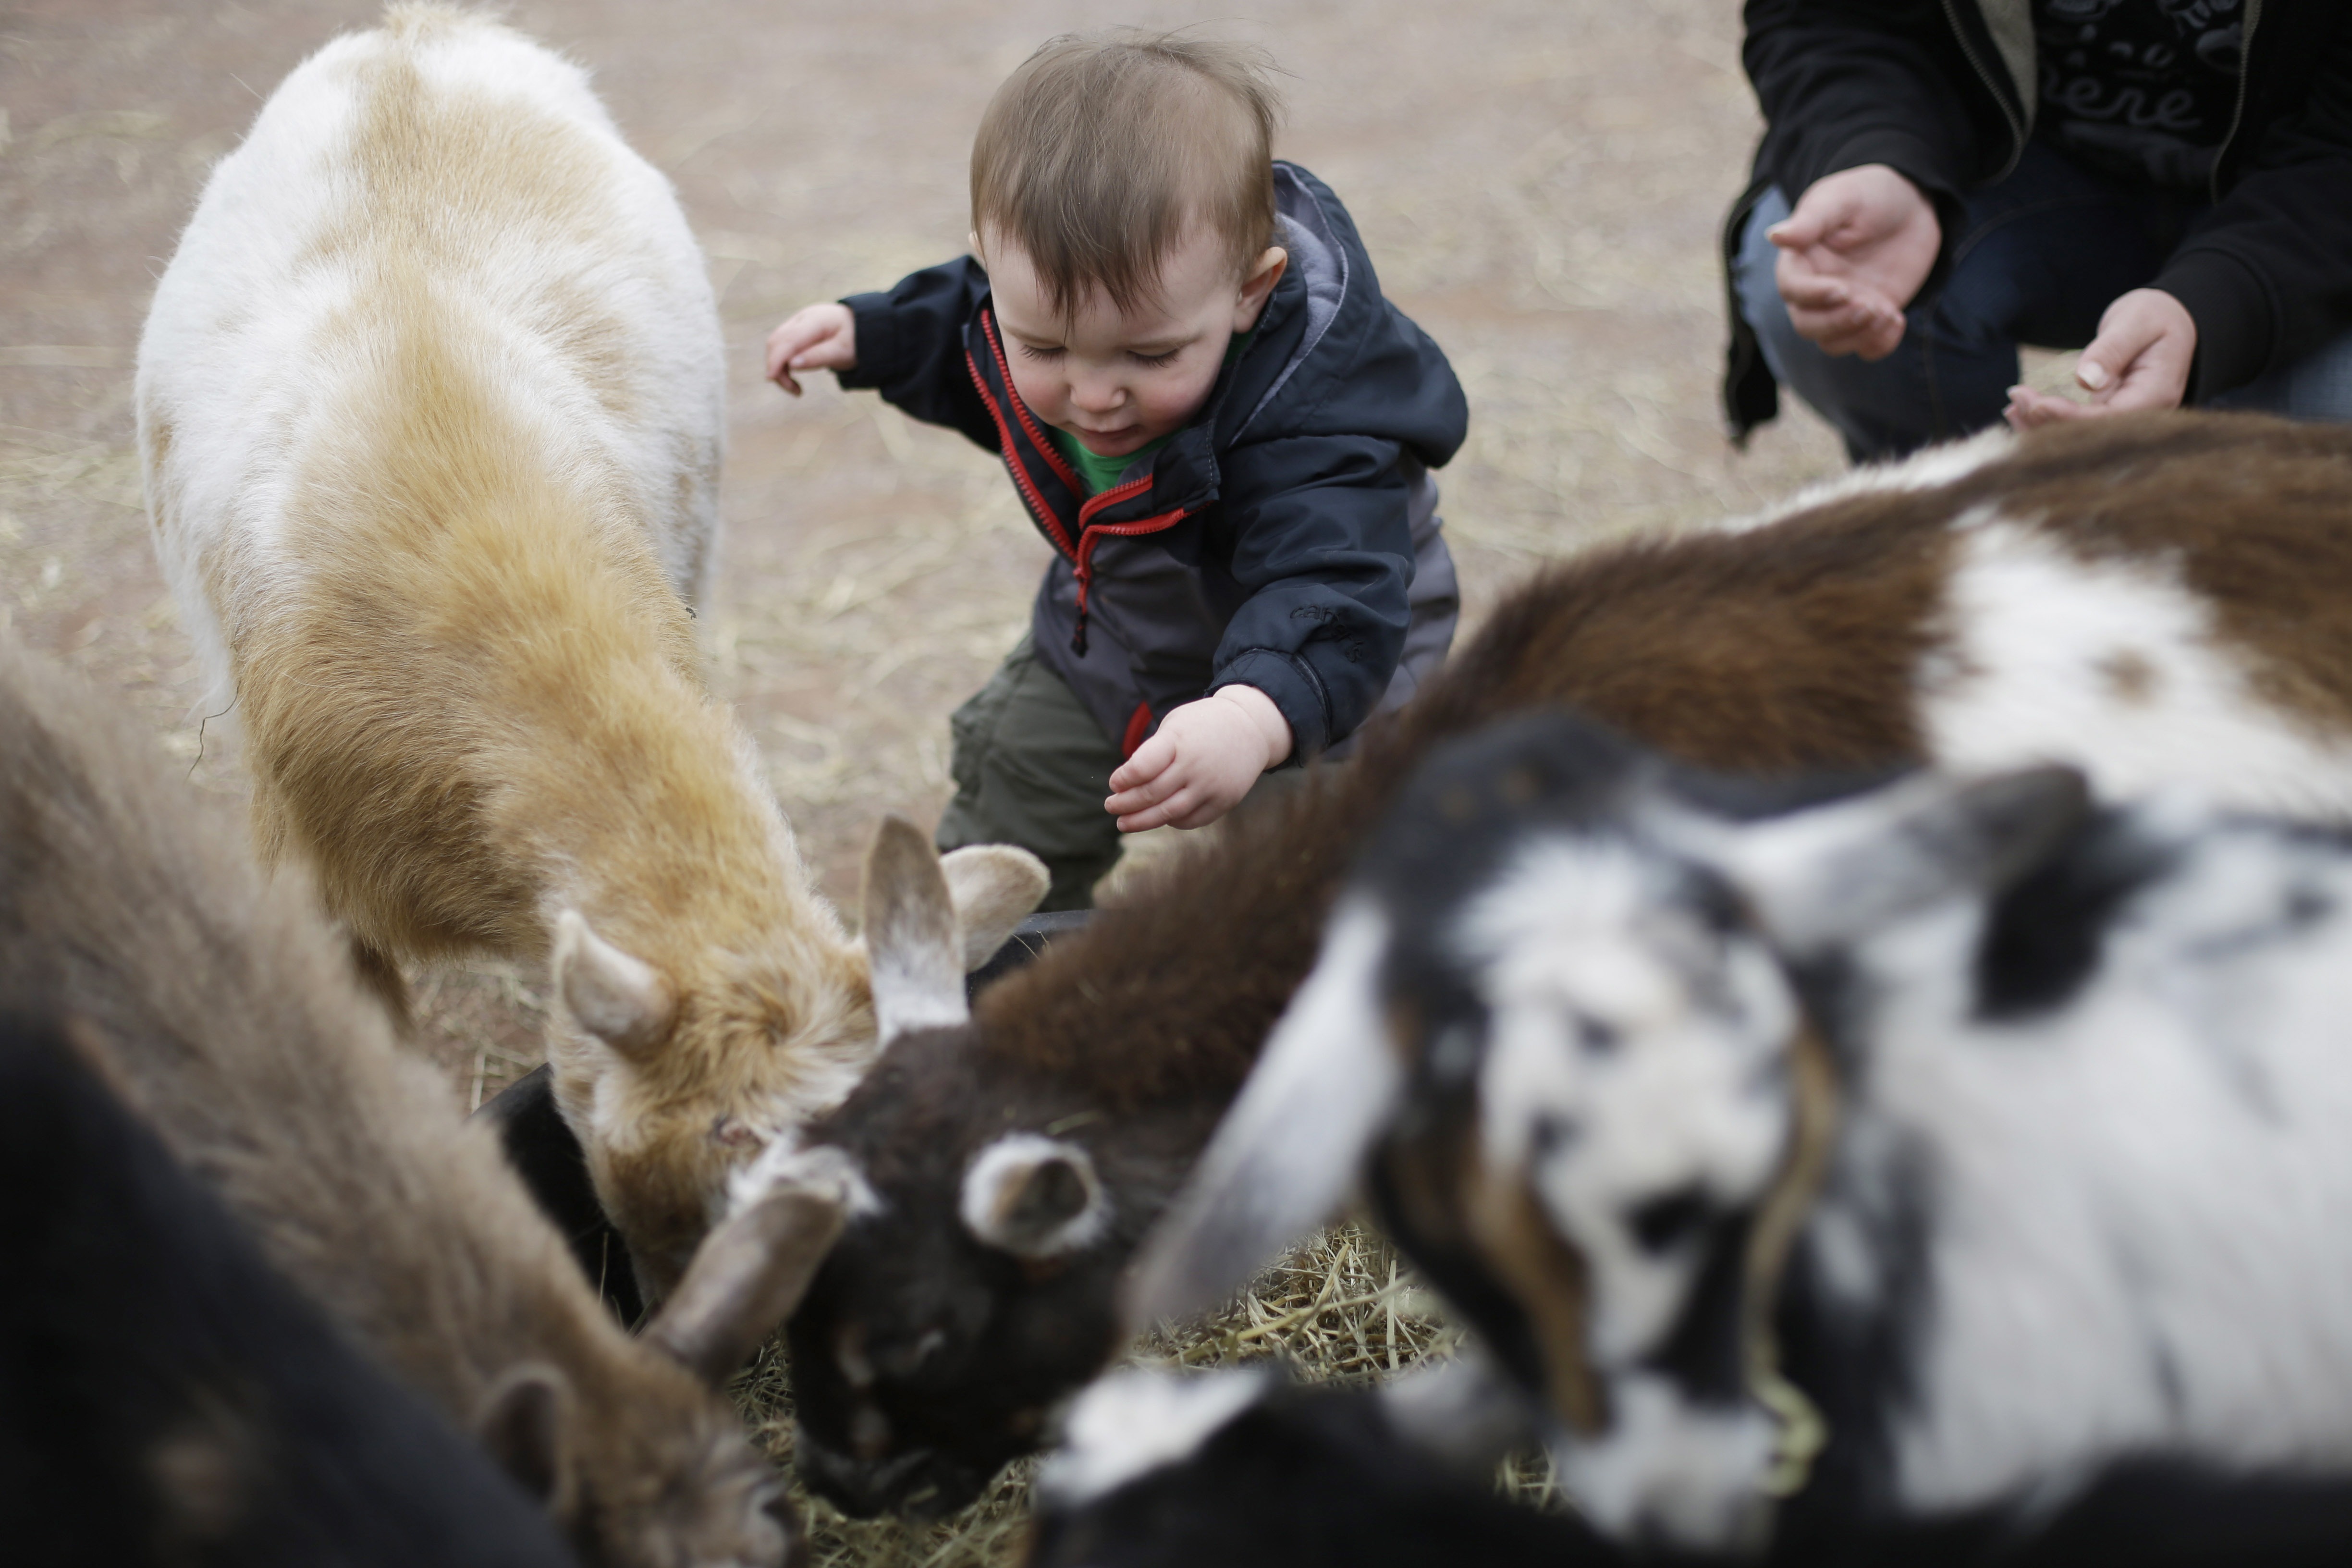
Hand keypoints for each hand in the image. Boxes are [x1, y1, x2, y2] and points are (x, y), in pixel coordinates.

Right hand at [765, 303, 856, 394]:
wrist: (864, 328)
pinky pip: (782, 347)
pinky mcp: (796, 330)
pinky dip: (783, 363)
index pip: (788, 340)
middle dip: (777, 366)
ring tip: (796, 388)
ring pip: (776, 345)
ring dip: (779, 367)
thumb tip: (791, 364)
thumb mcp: (843, 352)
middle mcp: (803, 317)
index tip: (771, 378)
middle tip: (794, 391)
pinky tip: (793, 377)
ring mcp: (798, 322)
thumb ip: (819, 356)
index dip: (776, 359)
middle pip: (777, 341)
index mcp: (816, 320)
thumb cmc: (856, 340)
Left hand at [1104, 686, 1292, 831]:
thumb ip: (1152, 752)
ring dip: (1141, 821)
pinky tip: (1159, 817)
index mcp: (1178, 740)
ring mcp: (1211, 785)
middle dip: (1124, 803)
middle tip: (1110, 806)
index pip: (1142, 768)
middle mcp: (1195, 765)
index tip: (1114, 783)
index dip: (1123, 779)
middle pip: (1151, 794)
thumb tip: (1125, 785)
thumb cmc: (1202, 726)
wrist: (1251, 728)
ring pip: (1168, 813)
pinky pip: (1191, 820)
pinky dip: (1171, 821)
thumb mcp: (1175, 724)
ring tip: (1123, 823)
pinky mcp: (1224, 801)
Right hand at [1769, 165, 1940, 360]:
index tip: (1843, 289)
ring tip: (1888, 312)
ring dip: (1860, 335)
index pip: (1792, 290)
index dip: (1813, 296)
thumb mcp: (1842, 198)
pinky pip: (1866, 348)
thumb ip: (1811, 219)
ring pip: (1833, 343)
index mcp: (1800, 262)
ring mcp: (1842, 308)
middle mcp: (1816, 290)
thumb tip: (1775, 235)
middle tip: (1871, 305)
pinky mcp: (1870, 317)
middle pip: (1808, 326)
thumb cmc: (1870, 194)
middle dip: (1838, 322)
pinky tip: (1898, 319)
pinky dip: (1881, 344)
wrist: (1911, 205)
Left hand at [2004, 289, 2195, 429]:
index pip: (2109, 420)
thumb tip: (2086, 380)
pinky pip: (2075, 425)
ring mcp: (2125, 419)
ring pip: (2078, 435)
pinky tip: (2018, 412)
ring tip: (2011, 406)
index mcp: (2157, 395)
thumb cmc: (2155, 315)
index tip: (2037, 402)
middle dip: (2048, 422)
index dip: (2070, 417)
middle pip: (2090, 435)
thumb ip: (2113, 349)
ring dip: (2041, 425)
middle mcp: (2143, 416)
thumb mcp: (2137, 321)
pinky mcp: (2108, 415)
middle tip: (2015, 398)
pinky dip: (2045, 420)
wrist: (2168, 320)